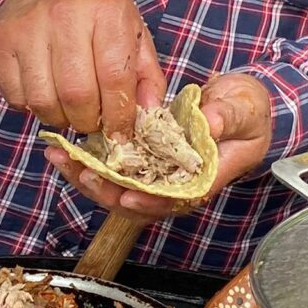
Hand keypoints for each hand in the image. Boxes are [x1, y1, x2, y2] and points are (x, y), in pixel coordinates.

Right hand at [0, 0, 166, 135]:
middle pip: (77, 95)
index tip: (119, 133)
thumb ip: (145, 73)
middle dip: (87, 121)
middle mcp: (65, 13)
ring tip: (67, 110)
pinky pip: (17, 97)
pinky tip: (44, 93)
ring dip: (59, 118)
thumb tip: (151, 110)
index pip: (114, 78)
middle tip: (91, 122)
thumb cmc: (91, 13)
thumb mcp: (130, 31)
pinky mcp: (0, 43)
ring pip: (43, 101)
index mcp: (106, 9)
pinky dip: (32, 108)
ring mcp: (27, 27)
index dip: (119, 115)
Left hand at [45, 73, 272, 220]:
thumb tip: (209, 123)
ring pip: (117, 189)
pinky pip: (110, 171)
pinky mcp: (141, 163)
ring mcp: (155, 176)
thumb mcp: (245, 109)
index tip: (126, 193)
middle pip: (136, 201)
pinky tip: (64, 150)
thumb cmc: (247, 111)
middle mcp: (175, 186)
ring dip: (87, 177)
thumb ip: (228, 117)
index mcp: (202, 180)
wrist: (238, 105)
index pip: (173, 200)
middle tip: (81, 171)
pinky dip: (85, 162)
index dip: (149, 200)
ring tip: (61, 157)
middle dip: (106, 190)